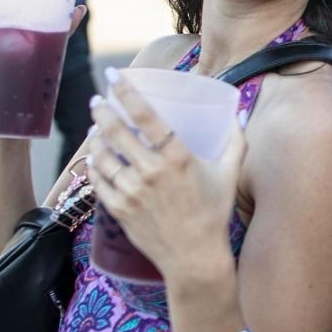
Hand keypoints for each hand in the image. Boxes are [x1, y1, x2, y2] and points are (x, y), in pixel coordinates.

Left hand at [87, 70, 245, 281]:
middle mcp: (151, 171)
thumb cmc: (214, 213)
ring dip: (95, 137)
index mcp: (178, 157)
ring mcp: (132, 191)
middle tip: (98, 100)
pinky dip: (94, 165)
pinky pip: (98, 180)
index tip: (114, 74)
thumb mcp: (230, 174)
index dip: (127, 91)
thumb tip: (237, 115)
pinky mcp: (119, 209)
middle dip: (103, 110)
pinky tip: (95, 157)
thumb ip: (234, 141)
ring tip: (96, 127)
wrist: (194, 257)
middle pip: (116, 130)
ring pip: (102, 155)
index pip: (146, 115)